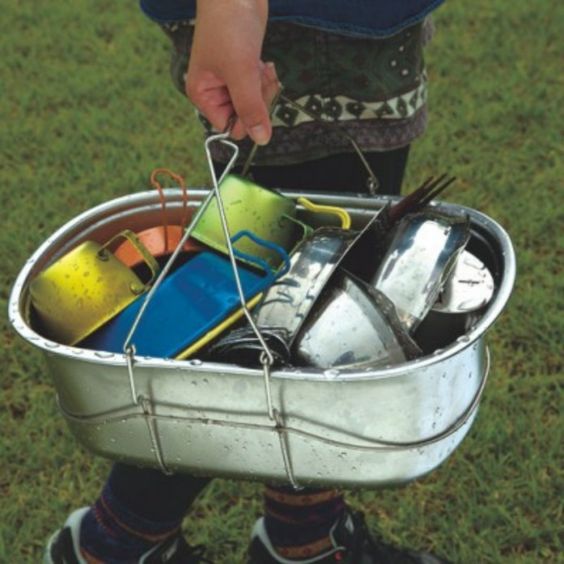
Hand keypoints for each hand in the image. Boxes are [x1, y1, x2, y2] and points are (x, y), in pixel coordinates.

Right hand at [186, 0, 279, 144]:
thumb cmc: (229, 27)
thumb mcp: (240, 72)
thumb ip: (250, 108)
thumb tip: (261, 140)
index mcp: (202, 96)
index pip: (228, 127)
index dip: (245, 118)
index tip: (254, 98)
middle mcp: (214, 92)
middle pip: (244, 116)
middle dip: (257, 100)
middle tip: (259, 78)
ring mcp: (230, 81)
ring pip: (255, 103)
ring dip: (264, 88)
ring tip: (260, 67)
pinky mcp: (245, 71)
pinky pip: (259, 88)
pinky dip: (265, 78)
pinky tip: (263, 63)